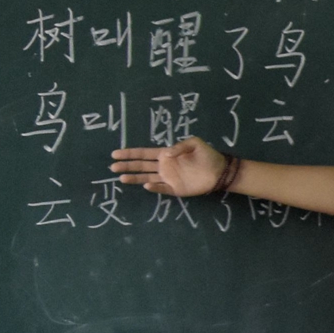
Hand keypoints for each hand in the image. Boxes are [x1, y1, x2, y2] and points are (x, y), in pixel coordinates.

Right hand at [111, 139, 228, 197]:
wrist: (221, 171)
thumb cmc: (207, 155)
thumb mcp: (195, 143)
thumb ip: (179, 146)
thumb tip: (165, 153)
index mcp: (166, 155)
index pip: (144, 154)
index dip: (130, 154)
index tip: (115, 154)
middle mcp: (164, 167)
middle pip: (141, 166)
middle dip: (127, 166)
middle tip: (112, 167)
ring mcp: (169, 178)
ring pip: (147, 179)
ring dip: (135, 178)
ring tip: (121, 178)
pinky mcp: (176, 189)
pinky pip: (162, 189)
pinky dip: (154, 188)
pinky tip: (146, 185)